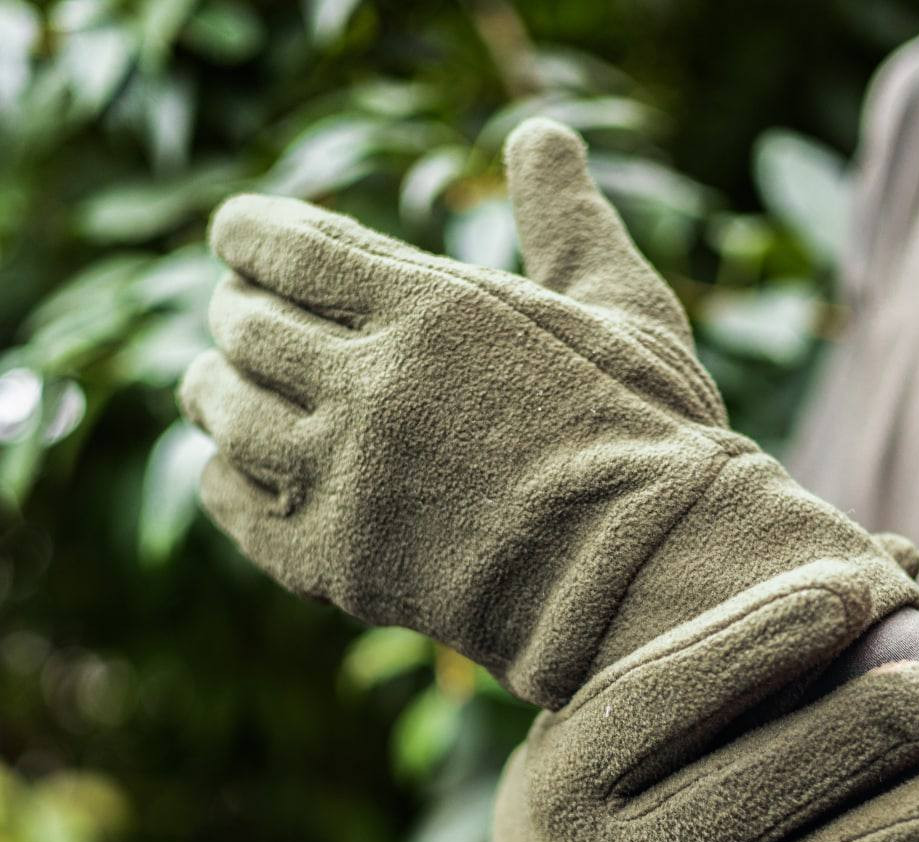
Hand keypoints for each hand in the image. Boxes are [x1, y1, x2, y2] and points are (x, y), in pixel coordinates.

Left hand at [178, 119, 917, 708]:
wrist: (652, 578)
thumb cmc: (652, 443)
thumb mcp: (627, 310)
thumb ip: (568, 219)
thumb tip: (541, 132)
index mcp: (432, 305)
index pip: (283, 243)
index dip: (247, 234)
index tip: (240, 239)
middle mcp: (369, 383)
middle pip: (243, 323)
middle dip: (235, 311)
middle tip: (241, 316)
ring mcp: (344, 477)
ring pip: (223, 409)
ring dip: (213, 388)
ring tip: (218, 384)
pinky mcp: (335, 563)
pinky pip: (234, 502)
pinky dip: (223, 473)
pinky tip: (235, 465)